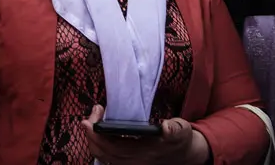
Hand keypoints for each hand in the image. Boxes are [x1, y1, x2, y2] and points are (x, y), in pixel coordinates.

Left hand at [82, 105, 210, 164]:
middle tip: (91, 114)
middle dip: (91, 135)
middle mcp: (133, 161)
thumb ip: (175, 129)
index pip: (113, 148)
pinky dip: (99, 142)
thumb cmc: (180, 140)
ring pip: (103, 155)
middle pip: (103, 152)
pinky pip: (107, 154)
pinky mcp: (127, 159)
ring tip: (94, 117)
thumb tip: (166, 127)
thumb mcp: (181, 131)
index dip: (98, 137)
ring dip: (93, 138)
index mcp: (143, 153)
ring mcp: (129, 162)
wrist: (183, 154)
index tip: (90, 121)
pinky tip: (101, 127)